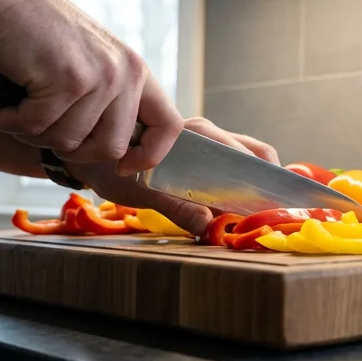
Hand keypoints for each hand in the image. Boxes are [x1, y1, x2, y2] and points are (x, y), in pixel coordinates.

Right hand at [0, 0, 181, 173]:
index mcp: (134, 70)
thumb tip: (116, 154)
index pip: (169, 125)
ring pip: (67, 142)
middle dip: (70, 148)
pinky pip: (34, 128)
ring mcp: (98, 77)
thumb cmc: (32, 33)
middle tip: (39, 122)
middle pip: (110, 149)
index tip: (123, 166)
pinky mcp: (66, 80)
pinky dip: (6, 119)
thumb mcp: (87, 63)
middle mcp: (124, 72)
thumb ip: (106, 100)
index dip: (150, 155)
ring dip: (30, 130)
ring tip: (16, 99)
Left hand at [67, 117, 278, 233]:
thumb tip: (208, 226)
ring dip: (253, 186)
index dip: (261, 179)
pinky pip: (230, 168)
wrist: (88, 151)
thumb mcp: (139, 190)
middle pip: (252, 155)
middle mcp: (206, 134)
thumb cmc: (111, 165)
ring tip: (256, 215)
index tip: (273, 203)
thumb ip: (175, 206)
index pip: (242, 155)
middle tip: (268, 214)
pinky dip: (239, 188)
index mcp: (194, 135)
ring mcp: (206, 143)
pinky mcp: (200, 156)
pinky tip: (237, 211)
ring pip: (246, 159)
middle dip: (264, 184)